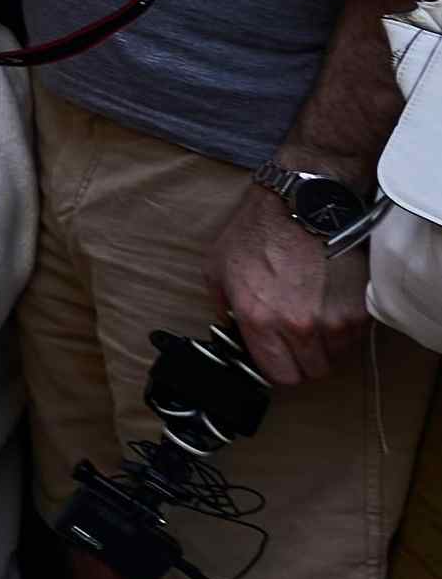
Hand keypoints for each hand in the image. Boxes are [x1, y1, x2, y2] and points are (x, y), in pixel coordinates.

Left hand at [213, 176, 366, 387]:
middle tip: (296, 335)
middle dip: (303, 358)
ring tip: (313, 310)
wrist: (301, 202)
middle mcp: (297, 327)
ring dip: (325, 342)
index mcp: (259, 319)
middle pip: (312, 372)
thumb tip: (232, 335)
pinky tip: (330, 299)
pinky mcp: (359, 309)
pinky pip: (353, 335)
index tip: (277, 356)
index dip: (278, 368)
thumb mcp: (217, 268)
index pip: (279, 376)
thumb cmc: (256, 231)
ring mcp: (333, 321)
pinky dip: (344, 325)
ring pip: (335, 355)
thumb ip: (223, 308)